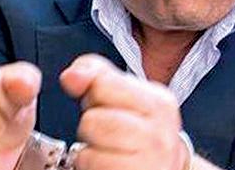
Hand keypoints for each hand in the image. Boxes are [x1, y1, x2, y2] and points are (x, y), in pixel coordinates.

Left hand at [60, 54, 187, 169]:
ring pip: (86, 148)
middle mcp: (158, 133)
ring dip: (89, 151)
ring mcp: (148, 161)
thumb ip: (97, 74)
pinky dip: (90, 168)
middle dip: (91, 126)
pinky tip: (108, 165)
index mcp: (159, 103)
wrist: (163, 168)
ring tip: (108, 151)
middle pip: (91, 119)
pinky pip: (88, 166)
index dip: (95, 95)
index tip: (110, 107)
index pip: (103, 83)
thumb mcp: (126, 95)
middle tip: (110, 134)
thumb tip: (71, 76)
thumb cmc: (139, 132)